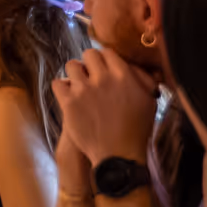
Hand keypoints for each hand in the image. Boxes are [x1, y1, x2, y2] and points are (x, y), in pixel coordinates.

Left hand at [53, 51, 159, 172]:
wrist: (119, 154)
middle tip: (90, 76)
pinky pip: (57, 83)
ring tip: (79, 84)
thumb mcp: (148, 101)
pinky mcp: (69, 103)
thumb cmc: (136, 129)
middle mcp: (103, 79)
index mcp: (123, 75)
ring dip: (75, 73)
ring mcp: (84, 90)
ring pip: (71, 65)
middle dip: (89, 63)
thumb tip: (130, 64)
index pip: (107, 52)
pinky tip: (68, 95)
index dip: (104, 59)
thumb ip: (141, 79)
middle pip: (88, 54)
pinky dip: (61, 88)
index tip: (103, 68)